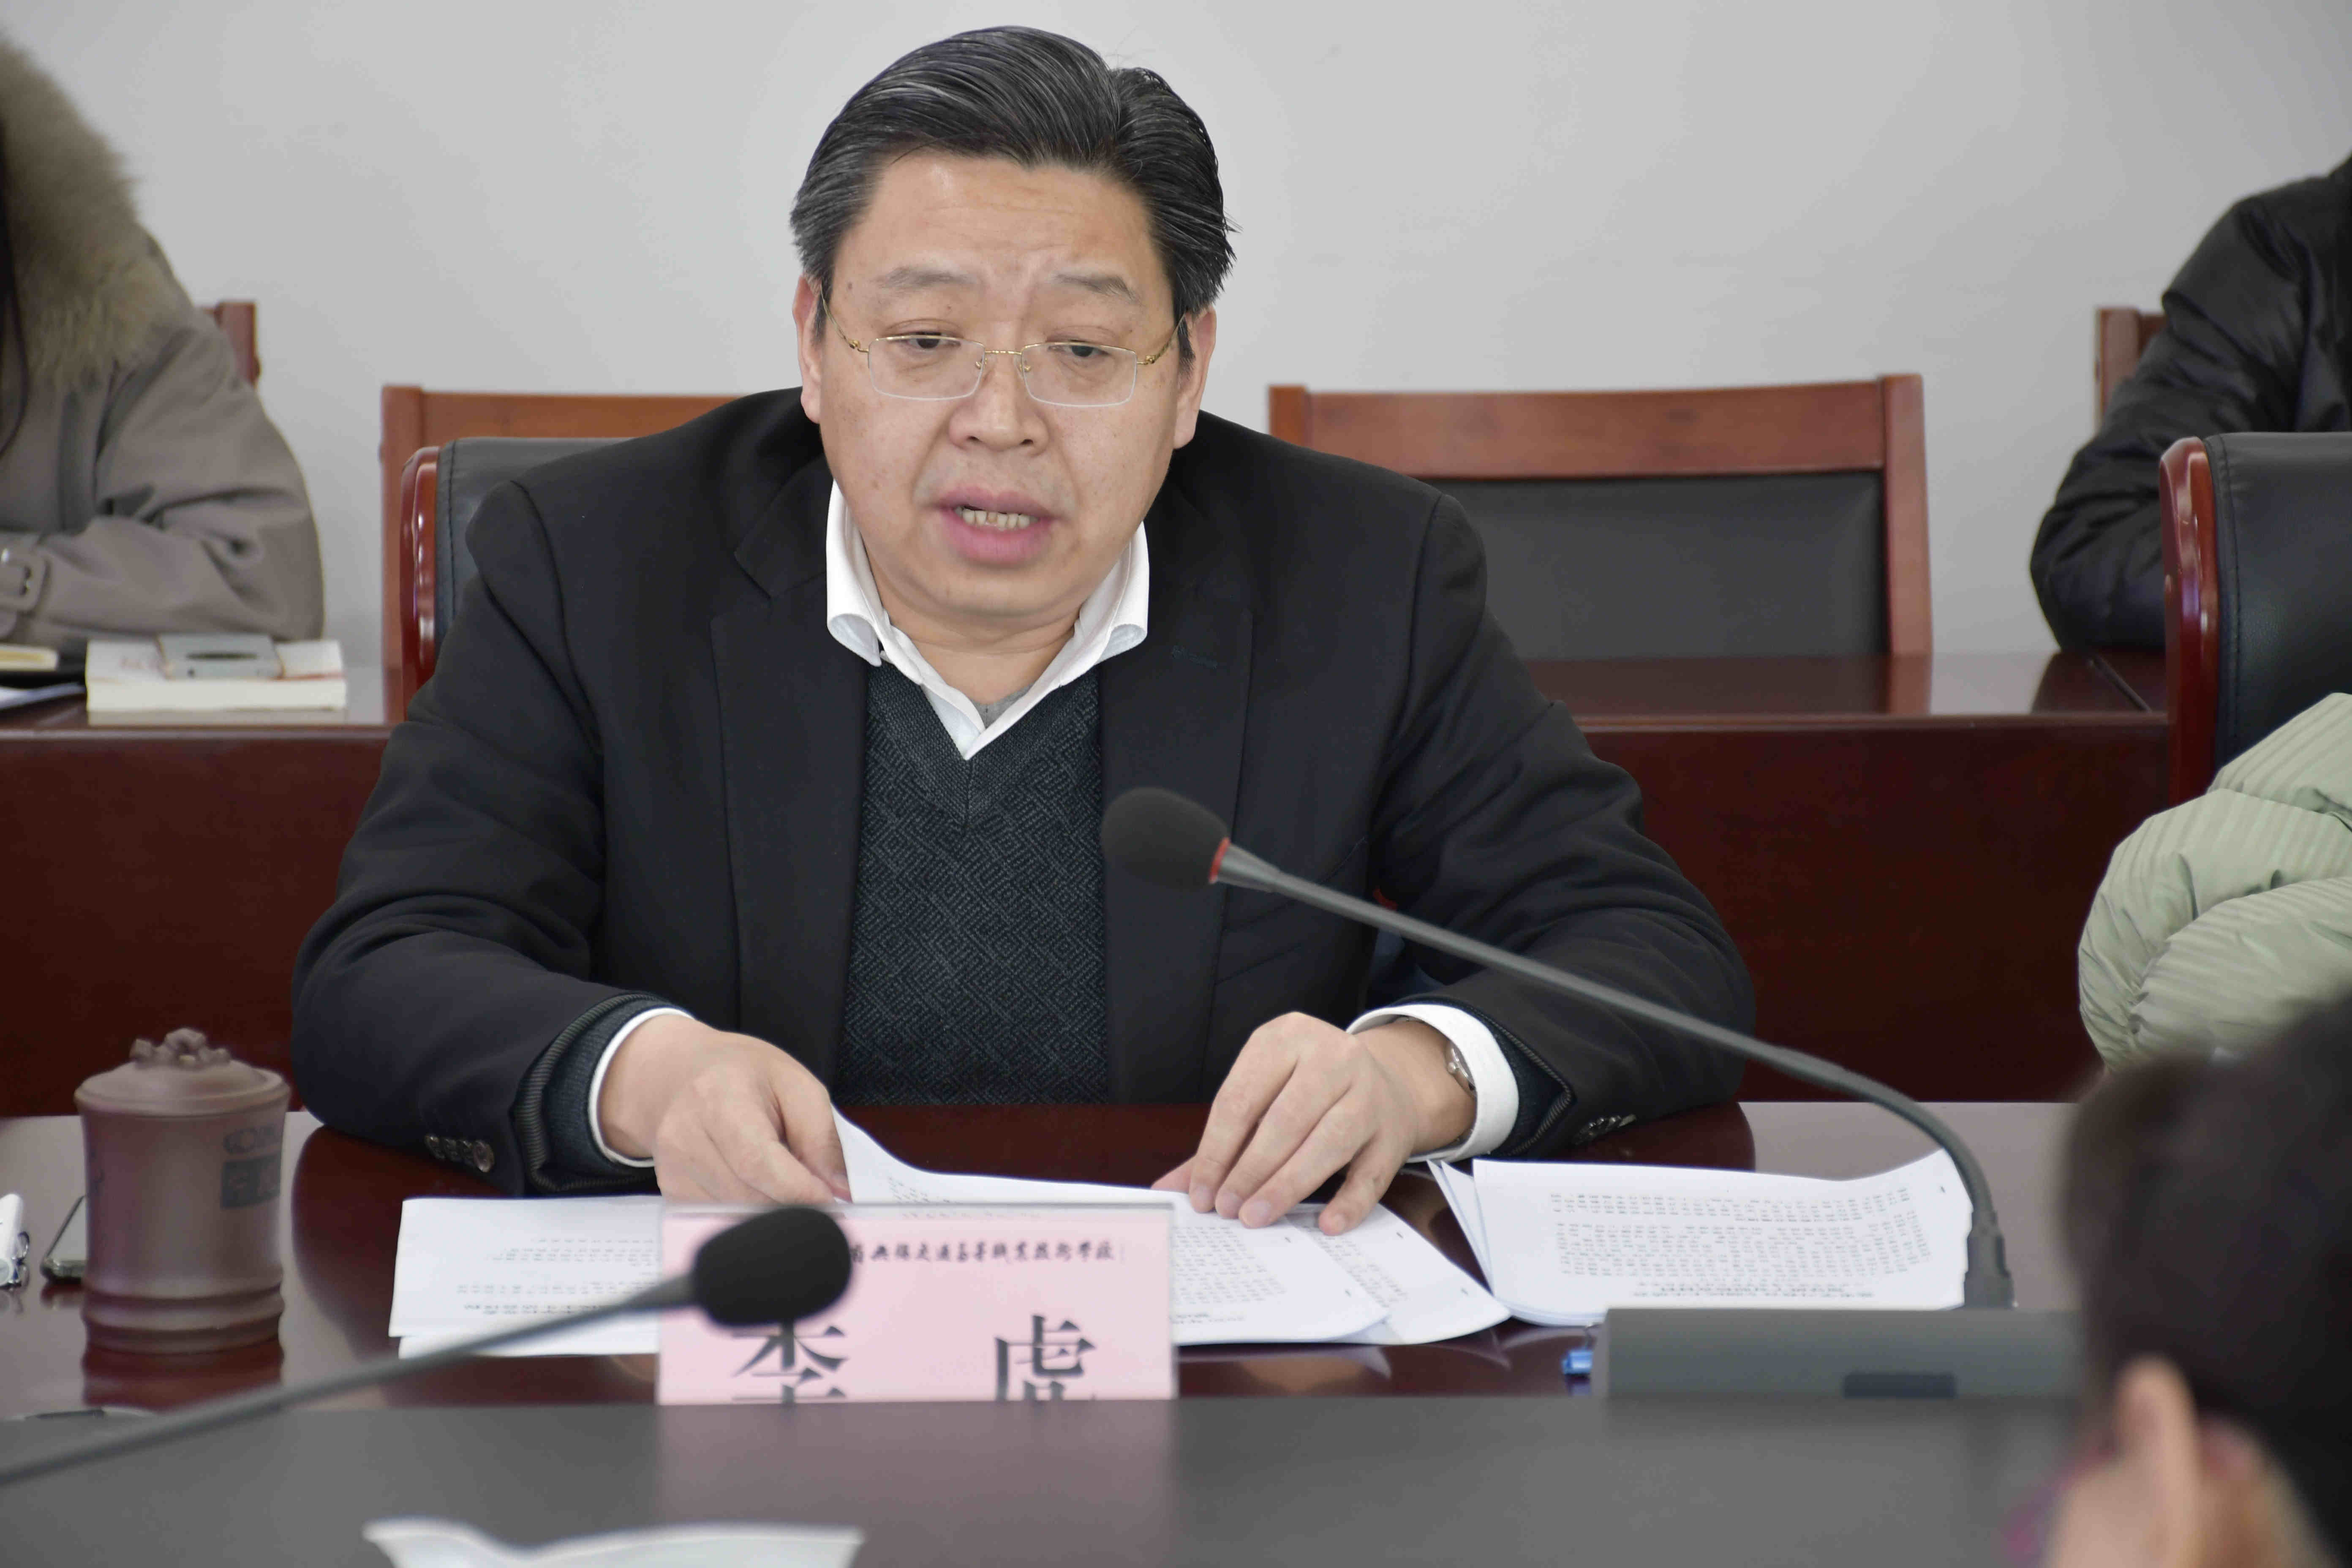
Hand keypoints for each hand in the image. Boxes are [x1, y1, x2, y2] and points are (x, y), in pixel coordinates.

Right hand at [598, 1015, 849, 1203]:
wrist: (679, 1075)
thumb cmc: (741, 1074)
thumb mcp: (795, 1084)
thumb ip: (821, 1137)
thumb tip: (840, 1190)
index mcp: (718, 1098)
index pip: (757, 1162)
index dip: (798, 1190)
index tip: (830, 1200)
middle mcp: (684, 1135)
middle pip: (748, 1196)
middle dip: (791, 1202)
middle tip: (817, 1191)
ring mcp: (672, 1167)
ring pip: (735, 1214)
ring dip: (770, 1208)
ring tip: (782, 1177)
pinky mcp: (671, 1190)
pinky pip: (720, 1217)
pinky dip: (747, 1209)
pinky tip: (754, 1182)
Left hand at [1152, 1014, 1472, 1235]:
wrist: (1385, 1080)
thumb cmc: (1306, 1091)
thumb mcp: (1263, 1092)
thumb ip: (1220, 1139)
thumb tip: (1170, 1188)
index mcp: (1286, 1037)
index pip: (1241, 1098)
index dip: (1216, 1150)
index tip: (1201, 1193)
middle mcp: (1333, 1056)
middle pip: (1285, 1121)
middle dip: (1250, 1170)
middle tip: (1226, 1209)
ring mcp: (1369, 1093)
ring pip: (1328, 1144)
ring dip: (1287, 1186)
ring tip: (1255, 1217)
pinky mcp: (1393, 1132)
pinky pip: (1370, 1174)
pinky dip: (1348, 1203)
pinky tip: (1325, 1224)